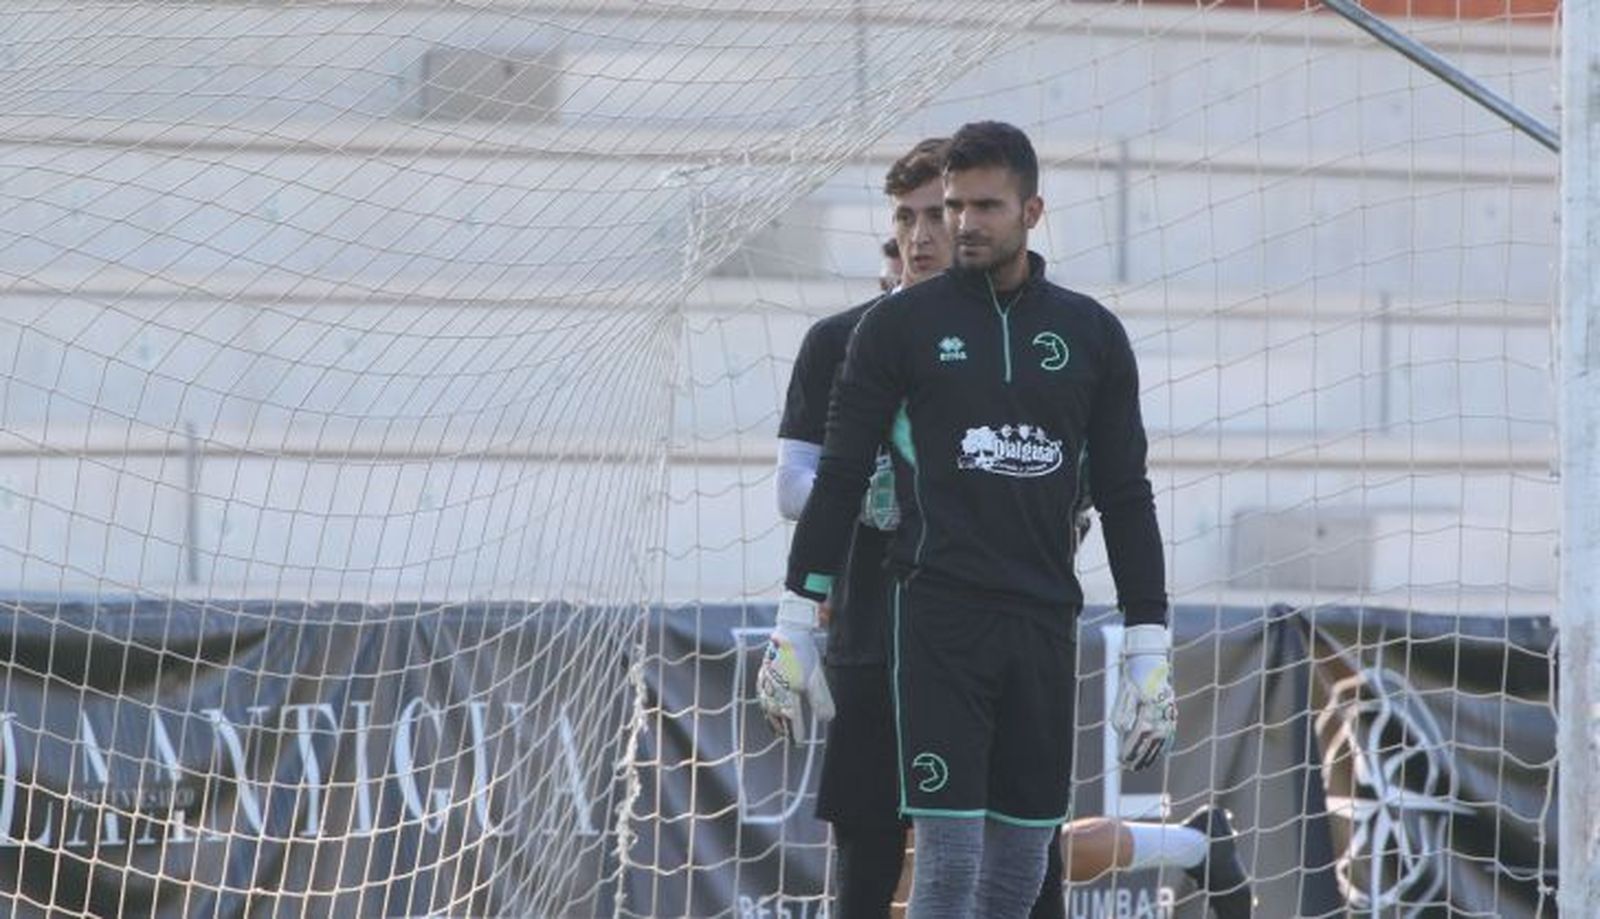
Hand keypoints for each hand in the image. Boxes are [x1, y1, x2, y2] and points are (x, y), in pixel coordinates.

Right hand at [756, 591, 835, 742]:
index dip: (795, 732)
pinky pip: (763, 697)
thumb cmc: (805, 655)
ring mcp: (766, 683)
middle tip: (789, 740)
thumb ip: (821, 700)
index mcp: (787, 692)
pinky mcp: (763, 676)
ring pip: (768, 707)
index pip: (792, 718)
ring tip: (778, 730)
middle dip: (783, 729)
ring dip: (773, 720)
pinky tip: (769, 710)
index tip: (799, 743)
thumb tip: (827, 720)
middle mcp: (774, 690)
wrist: (789, 633)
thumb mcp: (817, 678)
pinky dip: (766, 707)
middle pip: (777, 716)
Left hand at [1112, 624, 1175, 770]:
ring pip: (1161, 743)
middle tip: (1128, 768)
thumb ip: (1122, 712)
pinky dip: (1163, 748)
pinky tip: (1156, 756)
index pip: (1137, 738)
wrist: (1150, 665)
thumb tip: (1120, 730)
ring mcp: (1169, 716)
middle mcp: (1161, 715)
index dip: (1129, 751)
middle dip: (1138, 758)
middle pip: (1149, 744)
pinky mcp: (1172, 716)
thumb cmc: (1134, 678)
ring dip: (1150, 756)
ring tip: (1139, 767)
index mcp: (1148, 710)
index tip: (1120, 759)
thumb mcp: (1124, 693)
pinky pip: (1169, 736)